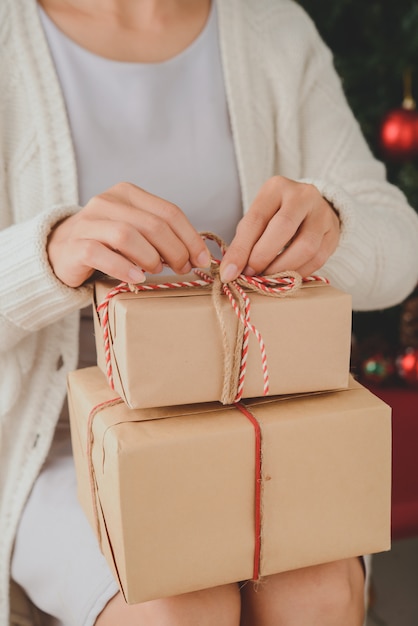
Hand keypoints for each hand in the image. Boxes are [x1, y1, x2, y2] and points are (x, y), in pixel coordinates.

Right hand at [47, 182, 210, 287]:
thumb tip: (196, 254)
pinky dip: (123, 267)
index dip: (190, 237)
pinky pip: (101, 254)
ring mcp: (88, 222)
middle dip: (175, 250)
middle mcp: (107, 202)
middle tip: (181, 269)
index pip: (168, 212)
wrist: (61, 252)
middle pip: (152, 225)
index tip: (202, 259)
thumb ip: (161, 236)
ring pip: (127, 235)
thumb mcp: (136, 231)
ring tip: (154, 271)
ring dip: (149, 257)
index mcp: (127, 194)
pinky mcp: (75, 245)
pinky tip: (135, 278)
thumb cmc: (107, 244)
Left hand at [219, 176, 340, 281]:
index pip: (256, 219)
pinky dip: (299, 273)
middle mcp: (303, 195)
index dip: (241, 249)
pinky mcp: (334, 232)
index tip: (229, 273)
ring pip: (306, 246)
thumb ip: (244, 242)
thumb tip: (230, 272)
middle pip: (283, 228)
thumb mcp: (257, 220)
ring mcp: (322, 212)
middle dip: (263, 257)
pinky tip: (286, 277)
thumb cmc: (275, 216)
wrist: (310, 209)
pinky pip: (318, 258)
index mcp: (276, 187)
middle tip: (251, 275)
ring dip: (283, 268)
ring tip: (268, 279)